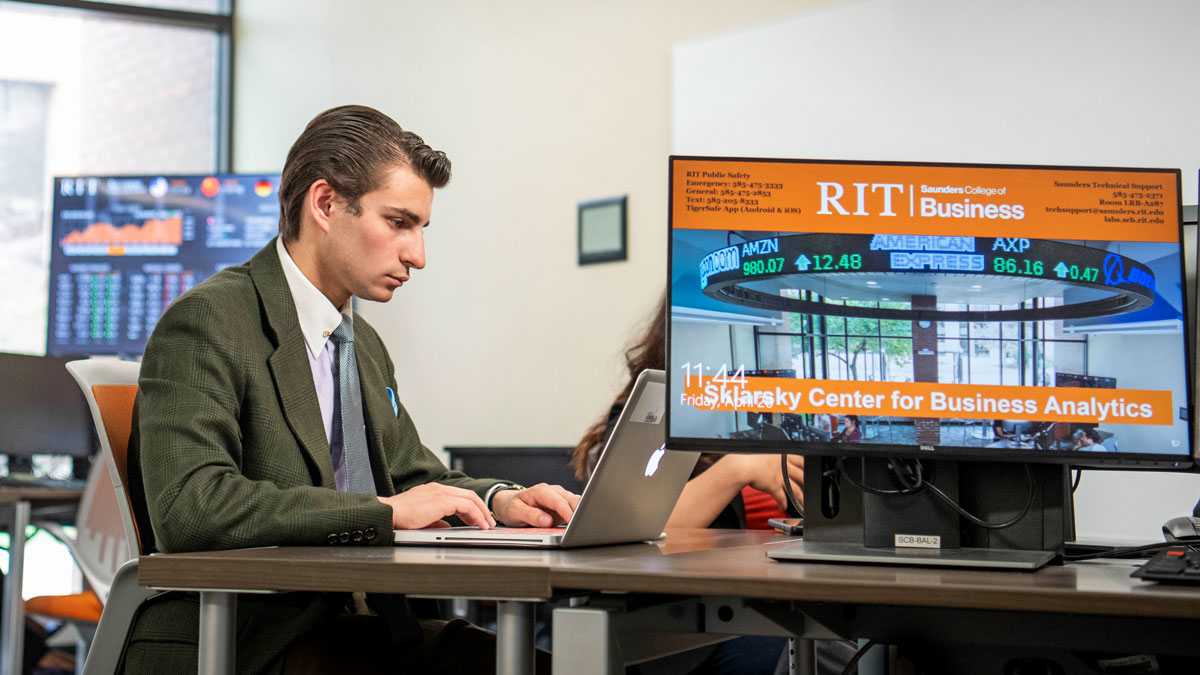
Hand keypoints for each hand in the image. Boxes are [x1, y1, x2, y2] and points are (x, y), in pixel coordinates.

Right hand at [379, 483, 495, 529]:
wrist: (389, 514)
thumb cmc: (400, 517)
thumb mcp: (422, 518)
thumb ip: (435, 520)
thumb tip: (446, 526)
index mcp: (433, 491)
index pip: (459, 495)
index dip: (471, 506)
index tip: (477, 517)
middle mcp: (438, 488)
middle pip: (468, 494)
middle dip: (481, 508)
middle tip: (488, 520)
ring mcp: (440, 492)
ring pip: (470, 498)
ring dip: (481, 512)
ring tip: (487, 524)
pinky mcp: (442, 500)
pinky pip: (466, 506)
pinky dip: (476, 515)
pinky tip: (478, 525)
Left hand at [492, 483, 580, 526]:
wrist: (510, 503)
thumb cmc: (512, 507)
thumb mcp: (515, 512)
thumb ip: (531, 515)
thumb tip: (547, 521)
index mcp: (540, 491)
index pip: (558, 501)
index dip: (567, 512)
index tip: (573, 522)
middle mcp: (552, 491)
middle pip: (571, 500)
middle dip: (578, 512)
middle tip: (581, 527)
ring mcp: (559, 497)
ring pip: (575, 502)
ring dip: (580, 513)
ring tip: (582, 526)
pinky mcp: (563, 504)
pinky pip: (574, 507)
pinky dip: (579, 514)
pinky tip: (579, 522)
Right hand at [722, 453, 803, 510]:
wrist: (741, 465)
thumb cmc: (747, 456)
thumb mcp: (761, 451)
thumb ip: (769, 455)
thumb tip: (769, 457)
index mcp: (782, 454)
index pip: (799, 459)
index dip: (805, 465)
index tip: (808, 469)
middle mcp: (783, 465)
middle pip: (801, 475)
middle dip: (807, 483)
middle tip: (812, 488)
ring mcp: (780, 476)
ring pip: (795, 489)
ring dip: (800, 498)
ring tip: (803, 503)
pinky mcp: (774, 486)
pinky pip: (782, 497)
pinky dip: (783, 503)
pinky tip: (783, 507)